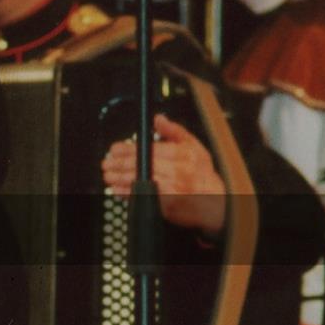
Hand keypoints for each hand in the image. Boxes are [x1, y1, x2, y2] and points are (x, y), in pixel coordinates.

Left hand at [102, 114, 226, 238]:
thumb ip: (173, 131)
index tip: (115, 149)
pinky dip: (128, 194)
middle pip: (141, 166)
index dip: (128, 149)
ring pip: (140, 182)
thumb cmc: (202, 173)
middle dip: (119, 164)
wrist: (216, 201)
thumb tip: (158, 119)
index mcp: (181, 156)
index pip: (148, 150)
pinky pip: (143, 198)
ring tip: (108, 175)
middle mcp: (176, 172)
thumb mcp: (193, 146)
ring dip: (119, 179)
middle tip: (107, 162)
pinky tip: (118, 190)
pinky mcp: (167, 206)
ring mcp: (171, 190)